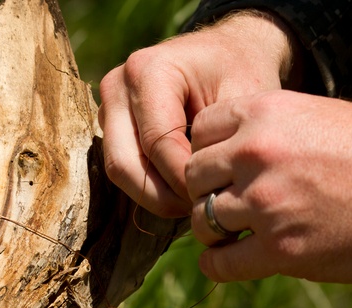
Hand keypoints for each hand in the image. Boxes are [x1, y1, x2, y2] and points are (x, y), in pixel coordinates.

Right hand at [98, 11, 297, 217]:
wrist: (227, 53)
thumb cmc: (239, 72)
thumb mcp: (242, 100)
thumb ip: (220, 142)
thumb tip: (202, 193)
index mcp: (147, 70)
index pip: (157, 143)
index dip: (184, 179)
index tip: (213, 197)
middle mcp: (118, 86)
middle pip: (124, 163)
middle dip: (162, 196)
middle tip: (198, 210)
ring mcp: (109, 106)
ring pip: (119, 170)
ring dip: (154, 195)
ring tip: (192, 203)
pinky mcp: (112, 125)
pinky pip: (124, 167)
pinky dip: (151, 186)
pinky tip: (182, 193)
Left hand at [186, 90, 351, 283]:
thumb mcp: (319, 117)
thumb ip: (270, 131)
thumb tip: (231, 153)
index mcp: (265, 113)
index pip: (199, 131)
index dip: (207, 154)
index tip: (223, 171)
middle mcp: (257, 153)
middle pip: (193, 176)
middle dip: (206, 192)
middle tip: (227, 206)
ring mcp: (265, 202)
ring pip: (201, 220)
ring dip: (213, 230)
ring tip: (232, 236)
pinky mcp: (279, 248)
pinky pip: (219, 264)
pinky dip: (216, 266)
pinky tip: (226, 263)